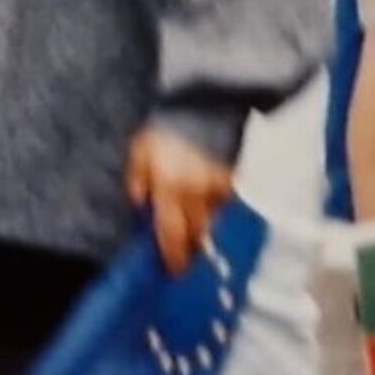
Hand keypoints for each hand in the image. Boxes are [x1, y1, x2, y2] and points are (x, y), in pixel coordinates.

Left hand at [128, 128, 233, 276]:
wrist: (208, 101)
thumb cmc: (168, 126)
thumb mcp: (141, 149)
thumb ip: (138, 178)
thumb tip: (138, 204)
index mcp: (171, 189)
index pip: (171, 235)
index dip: (173, 258)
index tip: (173, 273)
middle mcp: (197, 195)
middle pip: (197, 235)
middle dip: (192, 250)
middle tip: (187, 259)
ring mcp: (219, 189)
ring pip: (215, 222)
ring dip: (207, 230)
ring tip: (201, 236)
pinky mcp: (236, 180)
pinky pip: (227, 205)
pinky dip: (221, 211)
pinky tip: (216, 210)